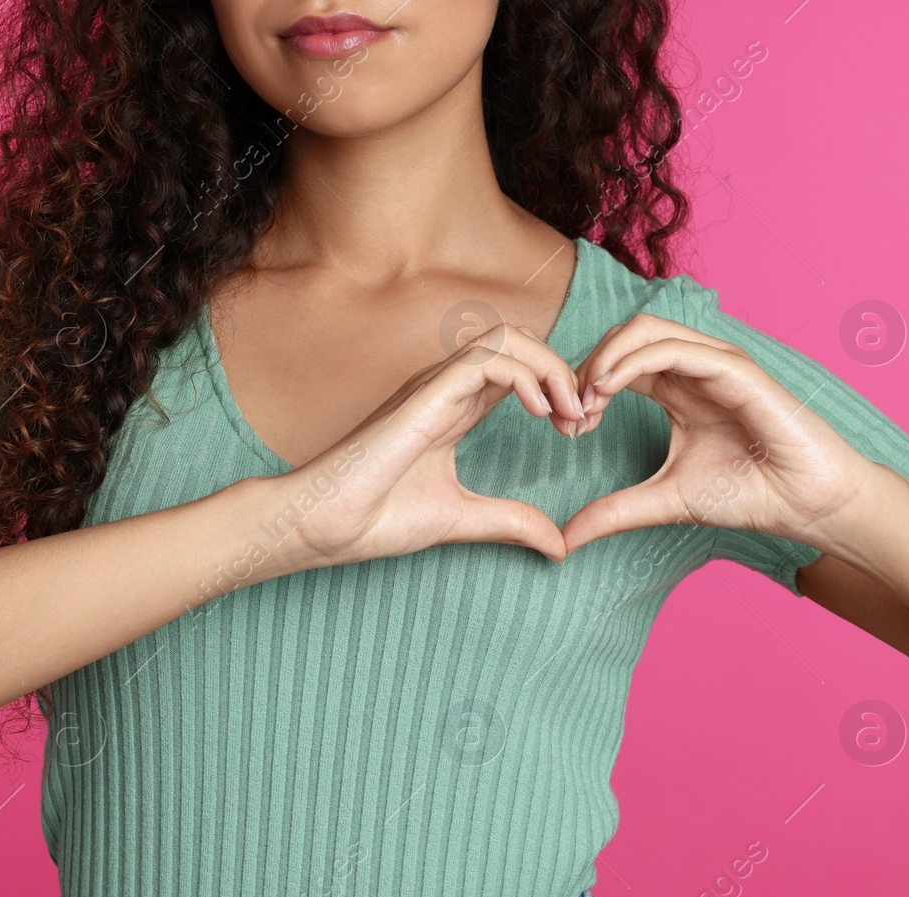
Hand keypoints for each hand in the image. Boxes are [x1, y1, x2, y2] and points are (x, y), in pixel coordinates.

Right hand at [273, 323, 589, 566]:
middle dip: (563, 370)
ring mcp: (435, 385)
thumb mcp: (462, 520)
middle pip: (520, 341)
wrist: (324, 525)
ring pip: (508, 338)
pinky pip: (486, 358)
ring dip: (551, 368)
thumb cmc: (376, 517)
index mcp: (457, 408)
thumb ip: (510, 524)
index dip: (559, 389)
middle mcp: (448, 387)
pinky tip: (543, 412)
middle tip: (584, 417)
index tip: (579, 431)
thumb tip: (559, 546)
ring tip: (569, 413)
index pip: (519, 370)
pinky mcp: (425, 394)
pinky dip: (525, 375)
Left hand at [561, 313, 879, 552]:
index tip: (566, 430)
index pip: (616, 363)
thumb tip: (562, 539)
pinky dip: (634, 361)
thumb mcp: (664, 502)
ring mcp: (715, 363)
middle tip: (569, 412)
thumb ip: (614, 512)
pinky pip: (675, 349)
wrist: (806, 503)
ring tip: (586, 398)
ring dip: (605, 357)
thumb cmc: (750, 494)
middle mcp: (693, 369)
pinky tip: (609, 389)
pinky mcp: (735, 369)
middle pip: (624, 336)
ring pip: (646, 329)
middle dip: (586, 365)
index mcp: (676, 390)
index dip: (582, 385)